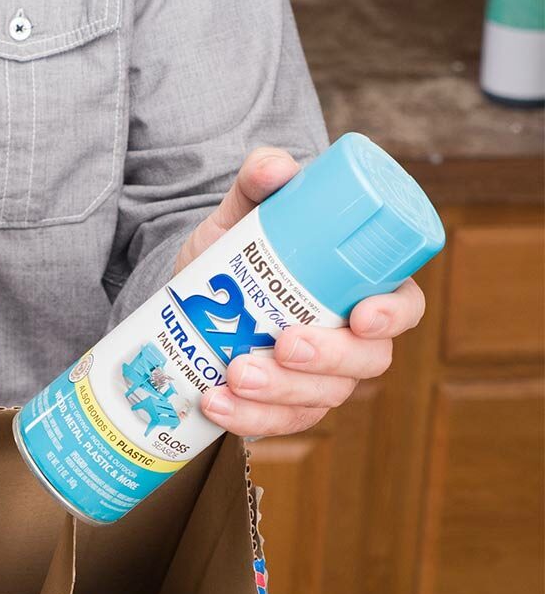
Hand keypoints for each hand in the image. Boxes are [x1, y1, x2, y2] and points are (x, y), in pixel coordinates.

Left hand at [176, 147, 425, 437]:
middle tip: (283, 343)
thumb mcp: (240, 217)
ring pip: (321, 398)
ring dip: (279, 394)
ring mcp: (320, 381)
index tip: (361, 315)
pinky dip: (248, 421)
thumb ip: (257, 182)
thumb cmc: (235, 255)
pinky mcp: (284, 410)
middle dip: (326, 359)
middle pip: (366, 362)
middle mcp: (352, 340)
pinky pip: (279, 426)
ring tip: (233, 375)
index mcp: (363, 289)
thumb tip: (274, 168)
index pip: (403, 306)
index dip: (392, 315)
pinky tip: (217, 405)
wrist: (191, 302)